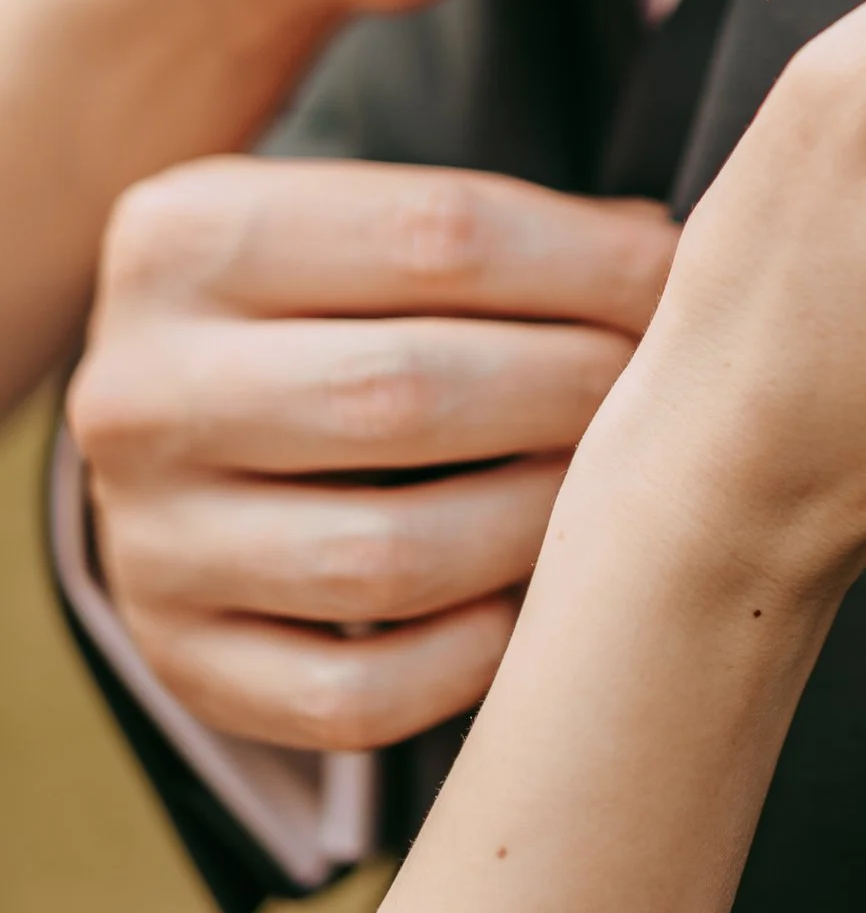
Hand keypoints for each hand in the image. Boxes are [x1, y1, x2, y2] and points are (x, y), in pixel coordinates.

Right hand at [68, 163, 673, 749]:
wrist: (171, 411)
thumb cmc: (321, 294)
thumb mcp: (360, 216)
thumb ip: (498, 227)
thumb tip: (667, 256)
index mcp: (185, 235)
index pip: (436, 234)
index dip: (590, 264)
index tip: (682, 280)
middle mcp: (137, 391)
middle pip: (407, 393)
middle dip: (573, 389)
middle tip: (664, 393)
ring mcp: (146, 541)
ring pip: (384, 559)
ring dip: (533, 528)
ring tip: (613, 495)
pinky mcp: (180, 659)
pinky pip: (349, 695)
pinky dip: (463, 663)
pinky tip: (528, 612)